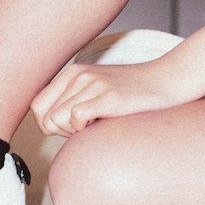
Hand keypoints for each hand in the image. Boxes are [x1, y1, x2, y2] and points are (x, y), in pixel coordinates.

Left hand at [30, 57, 180, 136]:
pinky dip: (83, 129)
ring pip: (57, 119)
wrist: (166, 82)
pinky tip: (102, 123)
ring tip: (95, 124)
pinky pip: (75, 118)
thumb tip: (48, 126)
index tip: (73, 126)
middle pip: (45, 118)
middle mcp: (79, 75)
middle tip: (86, 127)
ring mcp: (93, 84)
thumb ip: (71, 102)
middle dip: (61, 131)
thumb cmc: (130, 95)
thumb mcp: (95, 91)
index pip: (37, 107)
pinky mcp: (108, 96)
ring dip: (73, 131)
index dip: (51, 124)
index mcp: (72, 73)